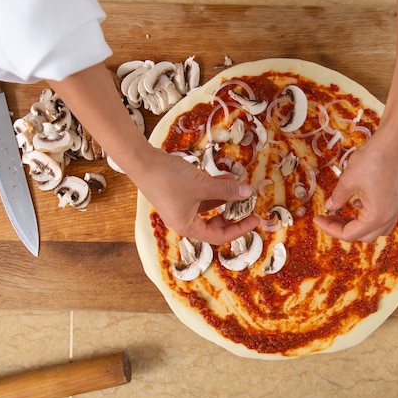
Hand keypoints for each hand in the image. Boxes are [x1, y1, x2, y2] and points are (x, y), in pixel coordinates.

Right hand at [133, 148, 258, 244]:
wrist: (143, 162)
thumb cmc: (169, 179)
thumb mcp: (203, 185)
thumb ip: (227, 189)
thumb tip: (247, 193)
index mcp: (188, 226)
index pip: (218, 236)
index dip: (239, 229)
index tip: (254, 220)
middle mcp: (184, 220)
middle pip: (214, 223)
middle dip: (233, 212)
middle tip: (249, 204)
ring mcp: (181, 206)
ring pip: (209, 206)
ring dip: (225, 196)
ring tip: (240, 185)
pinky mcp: (179, 192)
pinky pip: (201, 194)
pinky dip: (214, 188)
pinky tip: (226, 176)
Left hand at [313, 127, 397, 241]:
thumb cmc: (375, 159)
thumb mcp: (348, 180)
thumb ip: (337, 198)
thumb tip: (330, 207)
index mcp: (377, 216)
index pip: (350, 234)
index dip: (330, 228)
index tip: (318, 218)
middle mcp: (390, 216)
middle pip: (365, 236)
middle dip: (344, 229)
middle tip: (329, 217)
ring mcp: (397, 207)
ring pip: (377, 228)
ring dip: (359, 224)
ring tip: (343, 212)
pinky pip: (384, 215)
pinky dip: (370, 215)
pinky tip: (358, 200)